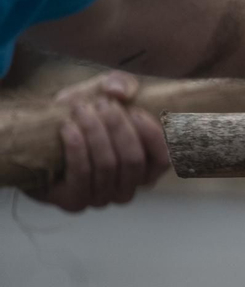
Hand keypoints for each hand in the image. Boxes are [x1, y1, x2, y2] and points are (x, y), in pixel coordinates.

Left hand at [33, 73, 169, 211]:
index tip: (134, 110)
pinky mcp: (75, 202)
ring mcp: (102, 198)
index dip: (152, 135)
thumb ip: (119, 83)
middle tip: (100, 104)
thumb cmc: (82, 118)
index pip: (163, 159)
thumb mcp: (104, 94)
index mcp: (145, 169)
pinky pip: (82, 175)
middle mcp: (128, 189)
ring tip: (80, 110)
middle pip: (133, 160)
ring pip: (107, 165)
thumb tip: (118, 92)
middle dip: (117, 128)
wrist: (38, 141)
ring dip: (94, 133)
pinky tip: (68, 128)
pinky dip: (77, 149)